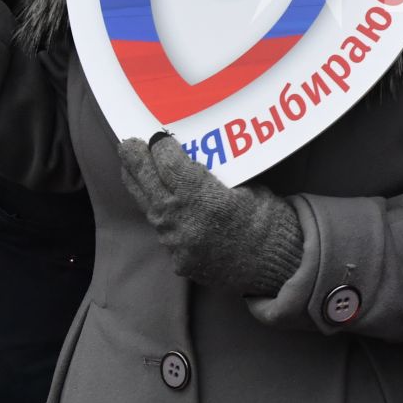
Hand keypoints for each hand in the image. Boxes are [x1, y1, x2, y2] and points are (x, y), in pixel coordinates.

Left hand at [116, 133, 303, 296]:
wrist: (274, 267)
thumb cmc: (268, 221)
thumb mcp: (248, 187)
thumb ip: (215, 176)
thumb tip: (193, 159)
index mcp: (205, 197)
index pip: (169, 164)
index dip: (160, 146)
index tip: (158, 136)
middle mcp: (184, 220)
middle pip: (148, 182)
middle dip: (136, 160)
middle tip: (128, 144)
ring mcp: (177, 243)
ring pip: (148, 207)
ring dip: (140, 185)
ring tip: (132, 168)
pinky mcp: (177, 260)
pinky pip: (162, 230)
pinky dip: (158, 212)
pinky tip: (156, 201)